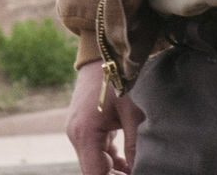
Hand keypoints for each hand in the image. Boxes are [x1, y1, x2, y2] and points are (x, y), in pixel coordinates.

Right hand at [66, 60, 142, 174]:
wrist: (105, 53)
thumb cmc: (120, 79)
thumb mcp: (133, 112)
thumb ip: (135, 145)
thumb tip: (140, 169)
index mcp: (85, 133)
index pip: (95, 174)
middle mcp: (76, 135)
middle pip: (93, 169)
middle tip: (139, 173)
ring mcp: (77, 130)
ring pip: (94, 161)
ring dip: (113, 169)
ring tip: (136, 170)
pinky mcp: (84, 126)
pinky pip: (96, 150)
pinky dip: (110, 158)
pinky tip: (129, 162)